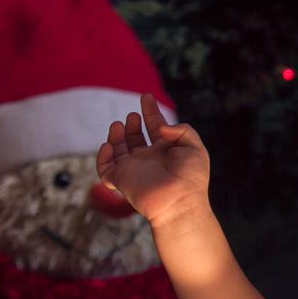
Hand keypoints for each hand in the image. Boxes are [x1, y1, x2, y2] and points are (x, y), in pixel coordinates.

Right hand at [97, 93, 209, 228]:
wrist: (179, 202)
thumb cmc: (191, 177)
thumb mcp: (195, 148)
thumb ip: (181, 131)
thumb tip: (161, 128)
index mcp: (166, 151)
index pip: (156, 128)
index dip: (151, 112)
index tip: (146, 96)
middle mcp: (149, 159)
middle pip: (136, 137)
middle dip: (133, 124)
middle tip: (133, 116)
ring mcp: (134, 169)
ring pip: (119, 150)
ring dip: (116, 136)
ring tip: (120, 125)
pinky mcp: (121, 180)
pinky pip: (105, 169)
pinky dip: (102, 157)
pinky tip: (109, 145)